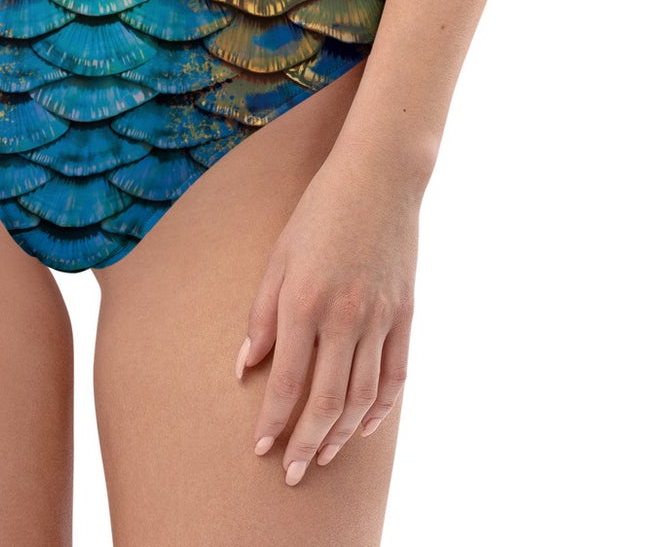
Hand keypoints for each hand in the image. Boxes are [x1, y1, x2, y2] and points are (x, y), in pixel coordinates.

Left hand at [236, 147, 418, 482]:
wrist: (379, 177)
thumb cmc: (319, 211)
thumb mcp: (278, 254)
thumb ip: (261, 313)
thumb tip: (245, 366)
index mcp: (303, 299)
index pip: (285, 381)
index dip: (272, 422)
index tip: (261, 448)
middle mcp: (343, 315)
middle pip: (325, 401)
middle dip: (306, 444)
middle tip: (293, 473)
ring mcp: (380, 318)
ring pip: (362, 398)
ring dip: (340, 435)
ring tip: (322, 456)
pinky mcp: (406, 316)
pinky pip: (395, 376)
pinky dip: (380, 409)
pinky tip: (363, 427)